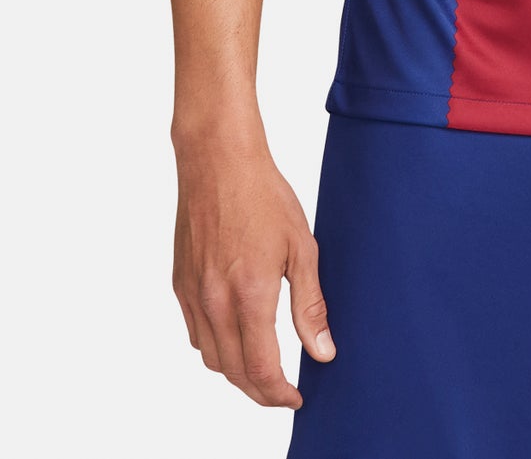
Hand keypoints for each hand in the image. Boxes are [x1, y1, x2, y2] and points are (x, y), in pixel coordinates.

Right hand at [172, 130, 335, 406]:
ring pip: (211, 358)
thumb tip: (323, 351)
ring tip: (263, 367)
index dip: (279, 394)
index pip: (261, 369)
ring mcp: (192, 294)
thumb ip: (310, 305)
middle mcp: (214, 302)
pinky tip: (235, 336)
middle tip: (284, 390)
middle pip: (234, 373)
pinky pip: (196, 334)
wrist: (218, 161)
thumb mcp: (301, 248)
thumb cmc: (264, 196)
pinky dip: (216, 348)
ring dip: (237, 372)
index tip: (296, 397)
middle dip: (260, 391)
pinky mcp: (179, 284)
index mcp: (249, 295)